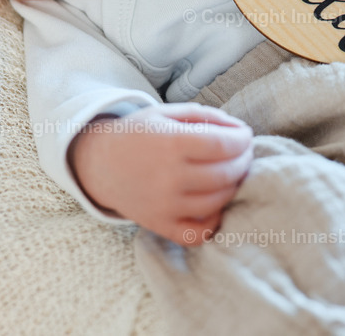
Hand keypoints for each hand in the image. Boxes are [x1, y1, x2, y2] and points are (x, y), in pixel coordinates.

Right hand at [69, 103, 252, 246]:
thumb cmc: (137, 134)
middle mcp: (168, 177)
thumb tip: (238, 130)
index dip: (243, 139)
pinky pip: (199, 233)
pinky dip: (214, 220)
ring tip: (230, 173)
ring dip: (233, 186)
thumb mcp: (166, 112)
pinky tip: (214, 202)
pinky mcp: (160, 225)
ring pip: (218, 202)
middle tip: (242, 153)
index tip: (245, 135)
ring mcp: (165, 206)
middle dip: (243, 161)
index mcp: (170, 143)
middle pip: (226, 174)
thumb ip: (204, 116)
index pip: (223, 144)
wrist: (99, 164)